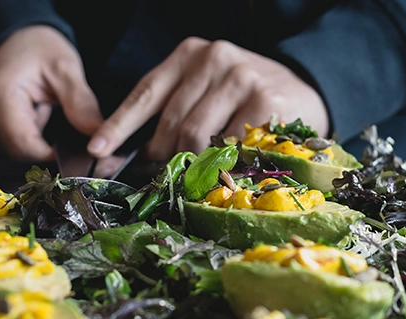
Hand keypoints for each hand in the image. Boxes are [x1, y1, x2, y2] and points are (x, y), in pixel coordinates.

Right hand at [0, 26, 102, 160]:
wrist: (15, 38)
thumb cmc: (36, 47)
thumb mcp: (66, 69)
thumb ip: (82, 105)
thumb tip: (99, 139)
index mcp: (1, 98)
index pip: (27, 146)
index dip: (55, 156)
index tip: (83, 155)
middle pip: (23, 155)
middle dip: (53, 154)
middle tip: (82, 145)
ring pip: (20, 155)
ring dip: (45, 148)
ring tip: (62, 126)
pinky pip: (17, 147)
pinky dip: (37, 143)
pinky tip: (48, 126)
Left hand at [87, 37, 329, 160]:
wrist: (307, 92)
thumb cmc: (247, 100)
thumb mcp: (207, 92)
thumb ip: (174, 113)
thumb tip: (135, 155)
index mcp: (191, 54)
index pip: (146, 93)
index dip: (119, 126)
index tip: (98, 150)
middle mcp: (213, 58)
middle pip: (172, 124)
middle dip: (165, 157)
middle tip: (170, 176)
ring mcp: (240, 77)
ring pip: (197, 138)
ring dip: (195, 165)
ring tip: (201, 175)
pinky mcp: (263, 99)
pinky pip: (229, 146)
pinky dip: (223, 164)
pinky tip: (228, 169)